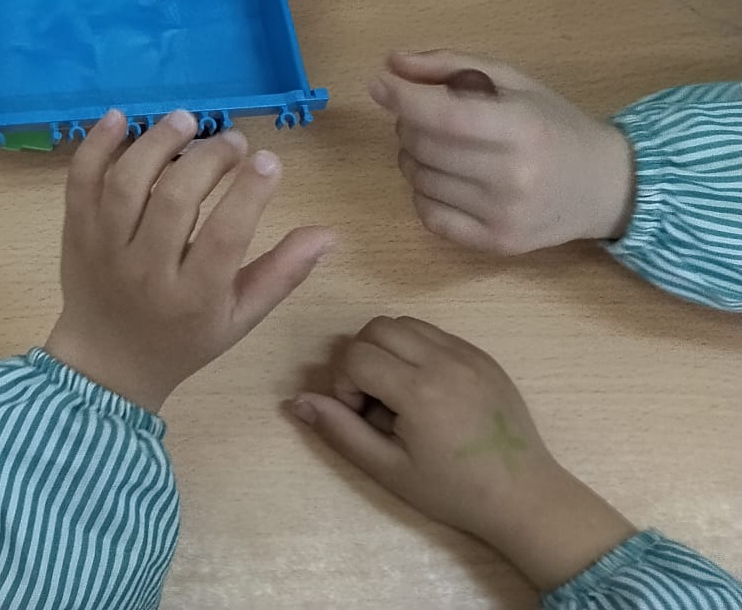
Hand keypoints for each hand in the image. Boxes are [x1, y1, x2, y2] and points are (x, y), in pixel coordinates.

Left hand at [42, 109, 332, 411]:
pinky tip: (120, 117)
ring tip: (186, 120)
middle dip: (208, 160)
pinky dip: (95, 145)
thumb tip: (328, 232)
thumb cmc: (183, 339)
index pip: (225, 236)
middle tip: (233, 140)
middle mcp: (145, 270)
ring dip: (156, 144)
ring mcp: (104, 248)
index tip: (269, 158)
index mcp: (194, 297)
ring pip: (126, 184)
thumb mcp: (239, 318)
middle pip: (174, 200)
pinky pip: (80, 181)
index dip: (249, 193)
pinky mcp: (75, 230)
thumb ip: (282, 274)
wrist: (107, 362)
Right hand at [292, 318, 634, 590]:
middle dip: (363, 358)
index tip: (363, 415)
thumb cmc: (453, 490)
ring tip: (400, 391)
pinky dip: (417, 350)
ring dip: (389, 349)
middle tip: (376, 399)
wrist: (524, 496)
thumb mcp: (389, 469)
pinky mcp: (483, 356)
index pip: (356, 356)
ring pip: (404, 323)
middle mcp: (444, 361)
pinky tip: (427, 389)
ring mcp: (468, 354)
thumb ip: (340, 431)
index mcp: (419, 391)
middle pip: (376, 328)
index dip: (345, 383)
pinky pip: (435, 333)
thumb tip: (295, 401)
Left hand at [370, 51, 633, 253]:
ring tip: (443, 148)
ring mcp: (504, 215)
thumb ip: (452, 66)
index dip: (402, 98)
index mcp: (522, 128)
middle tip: (425, 116)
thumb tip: (392, 63)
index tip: (379, 83)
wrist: (607, 187)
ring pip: (420, 179)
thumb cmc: (554, 125)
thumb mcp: (514, 82)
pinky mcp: (498, 243)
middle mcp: (514, 176)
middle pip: (423, 146)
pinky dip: (424, 193)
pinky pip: (429, 215)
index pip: (443, 116)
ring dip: (415, 157)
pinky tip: (447, 179)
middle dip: (409, 123)